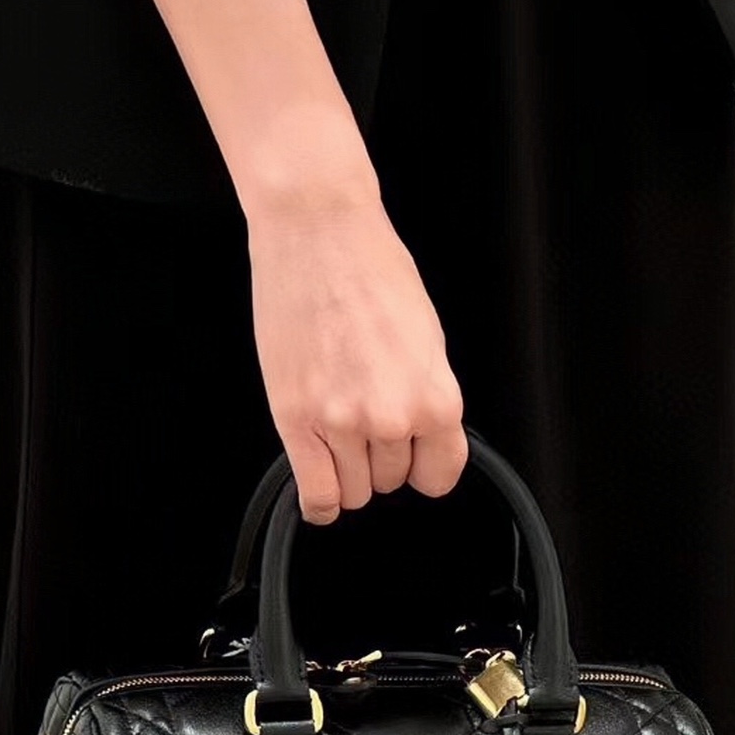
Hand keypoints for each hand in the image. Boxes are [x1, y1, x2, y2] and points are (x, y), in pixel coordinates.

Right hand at [247, 196, 467, 524]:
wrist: (318, 232)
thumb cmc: (372, 271)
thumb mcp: (426, 339)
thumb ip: (425, 397)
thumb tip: (419, 439)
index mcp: (435, 398)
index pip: (439, 476)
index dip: (425, 467)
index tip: (414, 459)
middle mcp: (390, 417)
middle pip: (390, 481)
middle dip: (381, 457)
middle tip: (365, 415)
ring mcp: (340, 422)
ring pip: (353, 490)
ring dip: (348, 470)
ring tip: (339, 428)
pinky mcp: (295, 419)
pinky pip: (316, 493)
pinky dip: (321, 501)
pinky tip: (321, 487)